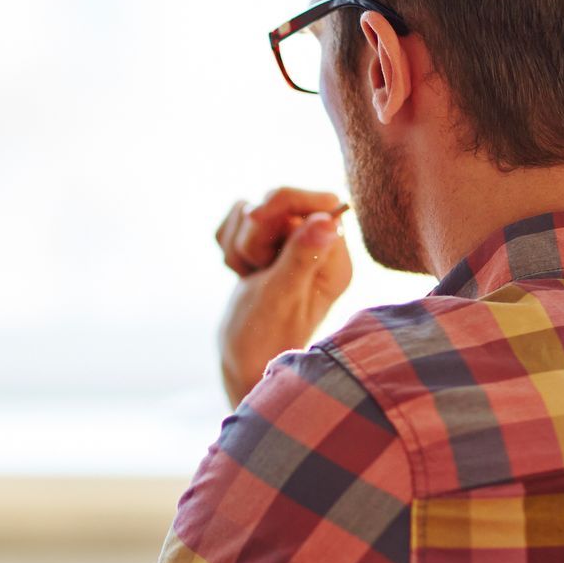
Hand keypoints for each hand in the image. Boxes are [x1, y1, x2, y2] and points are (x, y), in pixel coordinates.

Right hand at [214, 188, 352, 406]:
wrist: (243, 362)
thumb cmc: (265, 339)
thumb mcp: (281, 297)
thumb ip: (301, 256)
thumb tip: (330, 219)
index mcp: (334, 258)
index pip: (319, 200)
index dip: (285, 203)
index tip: (257, 223)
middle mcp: (317, 247)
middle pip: (281, 200)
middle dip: (255, 231)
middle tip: (255, 268)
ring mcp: (289, 246)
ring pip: (253, 210)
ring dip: (240, 242)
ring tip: (248, 276)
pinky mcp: (266, 247)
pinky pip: (238, 222)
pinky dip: (230, 246)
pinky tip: (240, 273)